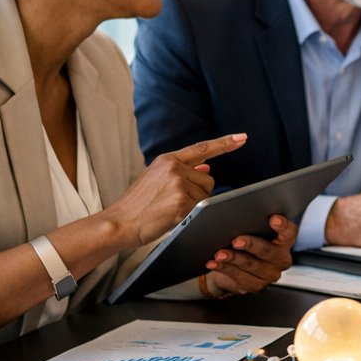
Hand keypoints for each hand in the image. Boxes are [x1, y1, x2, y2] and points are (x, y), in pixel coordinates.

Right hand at [105, 134, 248, 246]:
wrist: (118, 223)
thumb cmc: (137, 205)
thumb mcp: (156, 179)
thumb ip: (181, 172)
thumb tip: (207, 168)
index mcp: (167, 160)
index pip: (202, 148)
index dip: (224, 143)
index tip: (242, 138)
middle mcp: (174, 168)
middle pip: (208, 181)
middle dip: (198, 194)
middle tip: (172, 203)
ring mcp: (178, 184)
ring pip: (206, 195)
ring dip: (194, 206)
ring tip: (169, 209)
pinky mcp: (181, 201)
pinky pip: (201, 208)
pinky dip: (190, 216)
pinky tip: (171, 216)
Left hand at [204, 214, 295, 294]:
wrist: (236, 269)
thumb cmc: (246, 245)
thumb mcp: (252, 233)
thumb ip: (252, 225)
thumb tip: (236, 215)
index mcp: (284, 243)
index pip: (289, 233)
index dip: (283, 226)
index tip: (273, 219)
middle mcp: (280, 260)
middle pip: (268, 251)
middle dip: (251, 244)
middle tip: (237, 240)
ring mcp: (268, 275)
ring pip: (250, 264)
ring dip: (233, 258)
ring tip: (219, 254)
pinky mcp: (254, 285)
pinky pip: (238, 276)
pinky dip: (223, 268)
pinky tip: (213, 263)